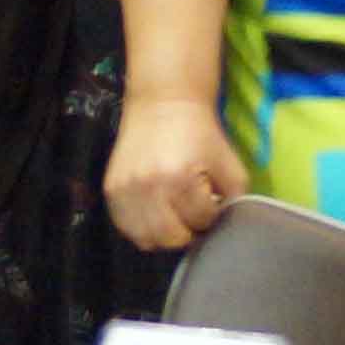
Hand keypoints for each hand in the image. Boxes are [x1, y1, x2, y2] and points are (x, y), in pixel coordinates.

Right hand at [104, 96, 248, 250]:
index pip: (201, 221)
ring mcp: (126, 191)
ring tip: (174, 215)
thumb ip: (234, 197)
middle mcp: (149, 187)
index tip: (211, 202)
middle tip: (193, 215)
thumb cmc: (199, 133)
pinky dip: (143, 228)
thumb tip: (225, 223)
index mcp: (181, 178)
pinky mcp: (111, 191)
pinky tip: (155, 213)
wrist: (162, 104)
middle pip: (172, 238)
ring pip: (147, 239)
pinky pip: (126, 228)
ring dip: (165, 234)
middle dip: (188, 230)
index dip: (211, 215)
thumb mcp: (228, 160)